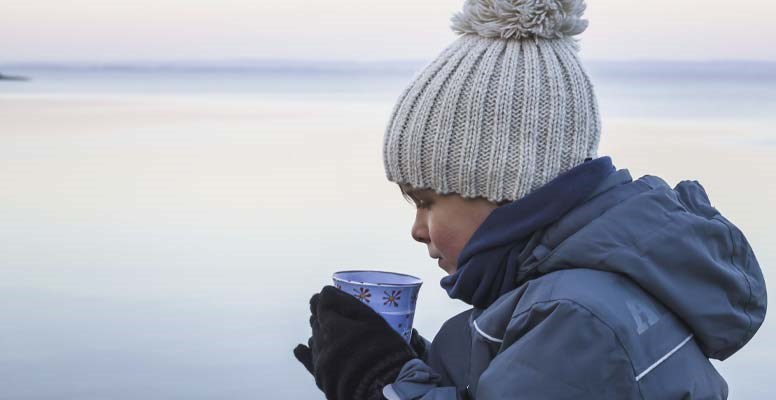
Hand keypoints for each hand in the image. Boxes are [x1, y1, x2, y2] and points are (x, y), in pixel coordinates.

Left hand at [293, 286, 416, 399]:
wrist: (382, 389)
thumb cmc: (383, 351)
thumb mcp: (372, 321)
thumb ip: (348, 304)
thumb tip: (326, 292)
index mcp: (332, 325)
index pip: (322, 300)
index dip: (330, 297)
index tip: (336, 297)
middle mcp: (320, 341)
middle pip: (317, 319)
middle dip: (325, 314)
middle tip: (337, 312)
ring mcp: (319, 360)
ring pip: (314, 338)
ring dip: (321, 331)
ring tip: (333, 331)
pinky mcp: (320, 377)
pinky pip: (308, 360)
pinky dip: (304, 352)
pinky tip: (299, 348)